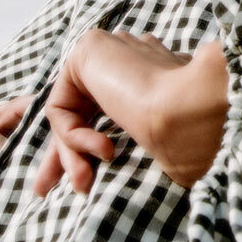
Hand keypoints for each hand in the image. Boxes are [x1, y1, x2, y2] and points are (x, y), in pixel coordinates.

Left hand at [34, 31, 228, 196]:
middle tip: (46, 191)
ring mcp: (111, 51)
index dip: (86, 146)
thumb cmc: (187, 137)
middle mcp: (130, 59)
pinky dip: (74, 135)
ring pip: (70, 112)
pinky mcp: (89, 49)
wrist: (195, 116)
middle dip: (62, 155)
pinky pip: (61, 105)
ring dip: (72, 154)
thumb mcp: (152, 147)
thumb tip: (97, 169)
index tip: (80, 183)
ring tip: (85, 182)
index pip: (106, 108)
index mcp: (152, 75)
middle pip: (80, 110)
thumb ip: (131, 141)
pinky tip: (104, 147)